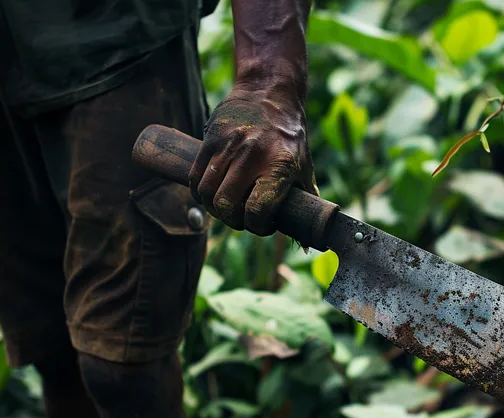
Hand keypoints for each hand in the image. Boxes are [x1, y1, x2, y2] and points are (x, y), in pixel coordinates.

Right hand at [189, 79, 317, 234]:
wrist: (269, 93)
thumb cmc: (290, 137)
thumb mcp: (304, 166)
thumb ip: (304, 200)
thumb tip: (308, 238)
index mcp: (280, 165)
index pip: (258, 210)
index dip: (258, 227)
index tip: (264, 225)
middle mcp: (252, 155)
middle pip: (226, 205)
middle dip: (233, 221)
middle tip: (242, 219)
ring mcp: (228, 146)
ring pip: (207, 193)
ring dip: (214, 209)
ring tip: (227, 208)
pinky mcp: (210, 139)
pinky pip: (194, 177)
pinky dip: (199, 194)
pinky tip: (211, 196)